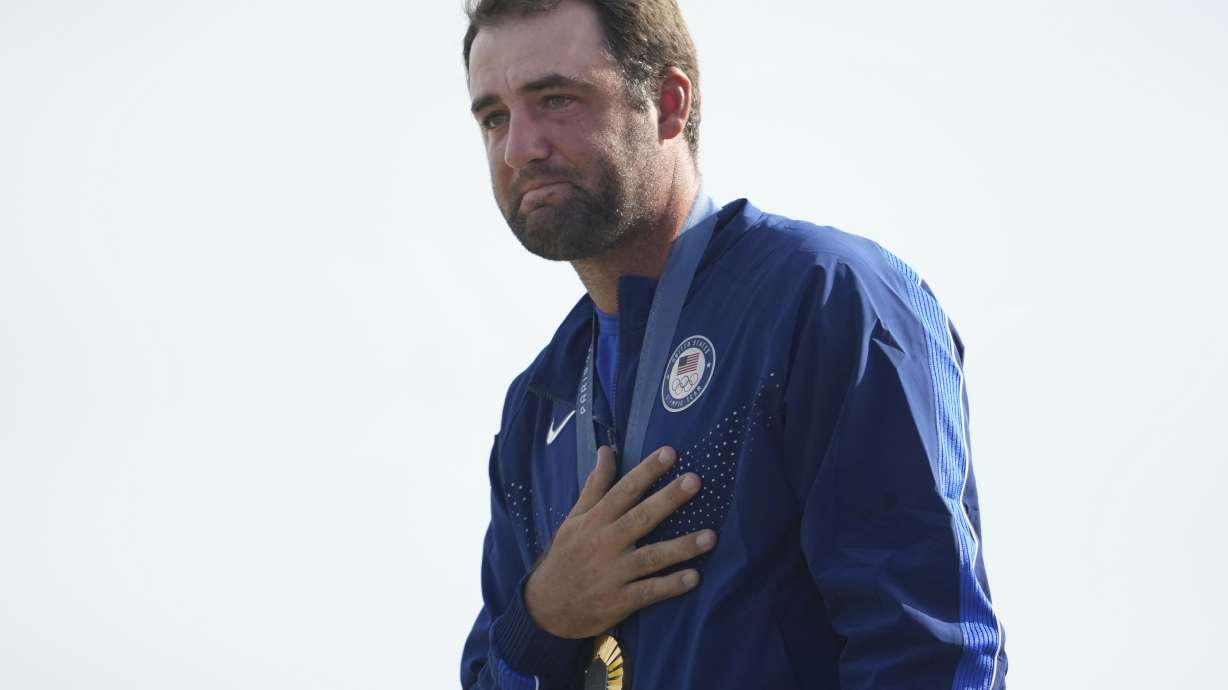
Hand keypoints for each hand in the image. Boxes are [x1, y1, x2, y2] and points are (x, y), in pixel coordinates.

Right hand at [523, 445, 716, 638]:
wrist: (546, 606)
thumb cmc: (566, 555)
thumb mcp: (575, 518)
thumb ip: (595, 486)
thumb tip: (606, 451)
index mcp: (595, 521)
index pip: (625, 490)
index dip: (647, 471)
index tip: (669, 452)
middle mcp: (606, 544)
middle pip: (642, 518)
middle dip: (669, 499)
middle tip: (694, 481)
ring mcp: (614, 573)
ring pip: (652, 557)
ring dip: (682, 547)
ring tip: (710, 537)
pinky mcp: (620, 600)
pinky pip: (649, 592)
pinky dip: (671, 586)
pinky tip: (693, 578)